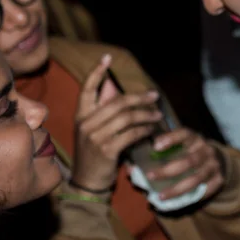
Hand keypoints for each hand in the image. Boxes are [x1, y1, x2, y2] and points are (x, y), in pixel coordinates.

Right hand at [72, 54, 161, 192]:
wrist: (87, 181)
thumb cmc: (93, 153)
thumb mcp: (93, 130)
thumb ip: (102, 110)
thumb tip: (112, 87)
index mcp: (81, 116)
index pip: (87, 89)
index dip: (96, 72)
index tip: (108, 57)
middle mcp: (86, 124)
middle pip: (117, 102)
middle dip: (139, 97)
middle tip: (154, 96)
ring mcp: (95, 137)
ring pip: (127, 117)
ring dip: (146, 115)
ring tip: (158, 115)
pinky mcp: (107, 150)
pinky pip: (131, 134)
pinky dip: (144, 130)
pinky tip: (152, 130)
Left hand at [145, 128, 224, 200]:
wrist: (219, 160)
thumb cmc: (191, 152)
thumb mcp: (181, 146)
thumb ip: (160, 153)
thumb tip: (131, 168)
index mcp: (195, 138)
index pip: (184, 134)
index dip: (171, 139)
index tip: (155, 146)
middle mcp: (206, 150)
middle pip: (188, 161)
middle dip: (167, 170)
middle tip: (150, 176)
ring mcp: (214, 165)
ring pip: (195, 179)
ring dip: (176, 189)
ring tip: (160, 197)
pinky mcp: (219, 179)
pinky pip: (205, 191)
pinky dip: (190, 198)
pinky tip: (177, 202)